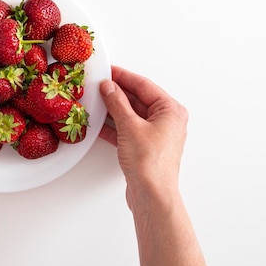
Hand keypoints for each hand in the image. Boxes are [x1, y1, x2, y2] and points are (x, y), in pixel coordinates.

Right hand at [99, 66, 187, 208]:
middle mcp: (167, 121)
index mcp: (170, 110)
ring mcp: (156, 135)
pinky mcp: (146, 148)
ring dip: (114, 109)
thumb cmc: (149, 163)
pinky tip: (99, 123)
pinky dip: (114, 126)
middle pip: (138, 99)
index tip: (108, 70)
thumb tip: (109, 87)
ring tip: (95, 102)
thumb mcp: (129, 126)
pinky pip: (128, 129)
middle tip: (98, 85)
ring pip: (131, 115)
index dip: (123, 76)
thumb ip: (117, 103)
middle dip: (117, 93)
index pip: (144, 85)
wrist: (152, 195)